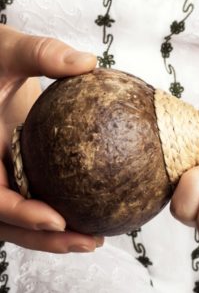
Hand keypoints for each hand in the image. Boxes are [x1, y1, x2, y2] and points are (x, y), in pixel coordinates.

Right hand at [0, 24, 103, 252]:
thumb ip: (41, 54)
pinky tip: (92, 208)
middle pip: (8, 220)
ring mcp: (0, 173)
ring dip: (56, 234)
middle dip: (47, 237)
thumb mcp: (6, 50)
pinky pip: (37, 195)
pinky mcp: (17, 170)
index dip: (20, 213)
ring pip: (22, 216)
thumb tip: (89, 62)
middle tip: (89, 242)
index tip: (58, 220)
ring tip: (96, 237)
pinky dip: (61, 209)